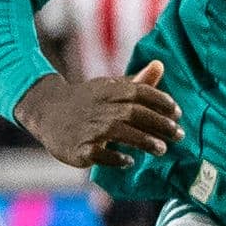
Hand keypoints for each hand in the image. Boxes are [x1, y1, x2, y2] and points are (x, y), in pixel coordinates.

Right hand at [17, 61, 179, 169]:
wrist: (47, 111)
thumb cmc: (88, 101)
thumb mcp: (110, 88)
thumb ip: (138, 82)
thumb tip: (160, 65)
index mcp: (110, 91)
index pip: (140, 92)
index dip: (161, 101)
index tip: (177, 113)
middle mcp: (101, 108)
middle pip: (134, 113)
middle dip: (160, 123)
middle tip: (179, 135)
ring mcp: (89, 128)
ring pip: (120, 132)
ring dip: (144, 141)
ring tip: (162, 149)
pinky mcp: (78, 148)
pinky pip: (98, 154)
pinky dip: (115, 157)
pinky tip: (129, 161)